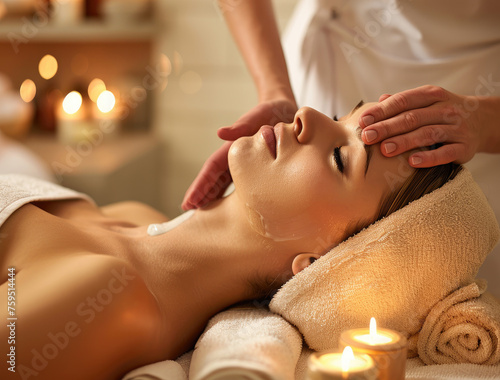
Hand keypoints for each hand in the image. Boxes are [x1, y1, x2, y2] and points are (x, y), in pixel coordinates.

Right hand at [182, 98, 297, 209]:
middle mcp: (236, 158)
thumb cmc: (270, 112)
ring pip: (227, 185)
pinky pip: (245, 186)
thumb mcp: (258, 116)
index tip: (189, 201)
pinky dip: (237, 198)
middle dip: (201, 195)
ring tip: (203, 213)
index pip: (212, 169)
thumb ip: (242, 125)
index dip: (201, 186)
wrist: (285, 110)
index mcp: (233, 148)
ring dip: (215, 198)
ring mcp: (246, 165)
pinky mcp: (259, 169)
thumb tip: (220, 133)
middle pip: (215, 180)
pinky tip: (234, 210)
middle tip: (188, 211)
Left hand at [358, 85, 489, 166]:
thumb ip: (403, 102)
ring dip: (404, 142)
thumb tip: (379, 99)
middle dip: (387, 127)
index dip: (382, 111)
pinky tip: (412, 161)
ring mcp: (456, 128)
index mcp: (432, 95)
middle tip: (367, 136)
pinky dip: (429, 157)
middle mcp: (445, 109)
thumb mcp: (426, 101)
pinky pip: (446, 153)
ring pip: (427, 134)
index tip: (363, 120)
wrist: (483, 120)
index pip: (403, 101)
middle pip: (412, 118)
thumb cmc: (443, 112)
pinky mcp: (465, 147)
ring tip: (385, 149)